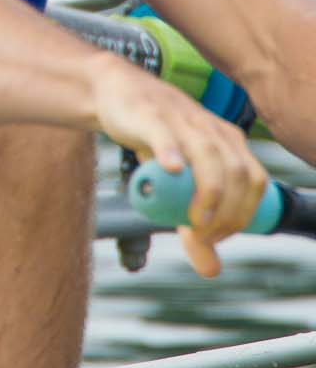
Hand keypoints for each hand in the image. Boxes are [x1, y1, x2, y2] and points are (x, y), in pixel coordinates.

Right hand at [91, 55, 266, 276]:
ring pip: (209, 155)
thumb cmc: (153, 143)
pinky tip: (171, 170)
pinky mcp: (151, 116)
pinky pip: (166, 135)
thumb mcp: (176, 187)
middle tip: (203, 235)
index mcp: (228, 142)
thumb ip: (192, 226)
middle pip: (237, 172)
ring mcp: (183, 121)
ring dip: (207, 192)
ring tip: (193, 219)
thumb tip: (211, 271)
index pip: (253, 181)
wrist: (115, 96)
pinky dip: (172, 153)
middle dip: (227, 211)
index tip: (217, 236)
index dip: (243, 214)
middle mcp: (212, 130)